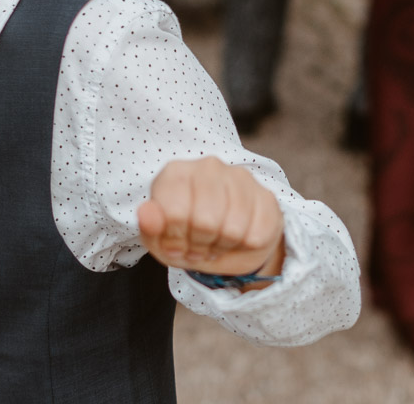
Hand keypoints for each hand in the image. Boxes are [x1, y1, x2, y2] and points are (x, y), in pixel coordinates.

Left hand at [138, 157, 285, 283]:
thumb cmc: (187, 235)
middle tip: (199, 245)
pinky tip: (238, 238)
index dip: (175, 239)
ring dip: (223, 246)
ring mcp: (241, 177)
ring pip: (233, 229)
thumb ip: (150, 227)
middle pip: (206, 222)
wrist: (226, 240)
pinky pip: (257, 234)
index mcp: (175, 173)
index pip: (175, 213)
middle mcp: (209, 166)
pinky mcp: (266, 196)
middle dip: (201, 244)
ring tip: (217, 241)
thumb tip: (147, 212)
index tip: (177, 242)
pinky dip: (245, 247)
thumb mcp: (160, 240)